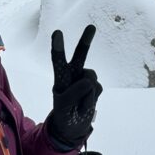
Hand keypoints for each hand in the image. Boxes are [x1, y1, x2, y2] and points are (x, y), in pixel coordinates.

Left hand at [46, 25, 102, 148]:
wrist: (73, 127)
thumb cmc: (64, 115)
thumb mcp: (64, 107)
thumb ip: (75, 93)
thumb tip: (90, 80)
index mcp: (61, 78)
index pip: (58, 61)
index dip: (58, 48)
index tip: (57, 33)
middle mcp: (73, 75)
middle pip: (80, 57)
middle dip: (85, 42)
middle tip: (91, 27)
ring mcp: (85, 80)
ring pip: (91, 79)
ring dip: (87, 94)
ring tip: (79, 105)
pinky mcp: (95, 87)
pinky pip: (97, 89)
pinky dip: (93, 99)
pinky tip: (86, 104)